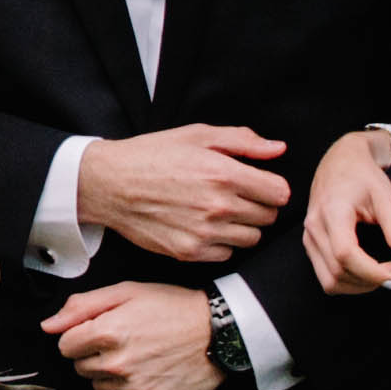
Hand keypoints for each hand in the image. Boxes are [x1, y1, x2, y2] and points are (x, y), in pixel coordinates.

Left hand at [45, 281, 223, 389]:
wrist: (219, 333)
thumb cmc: (173, 307)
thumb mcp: (127, 292)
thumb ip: (82, 306)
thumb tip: (48, 325)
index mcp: (107, 332)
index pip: (65, 345)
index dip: (81, 334)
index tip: (101, 328)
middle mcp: (117, 364)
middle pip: (80, 367)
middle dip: (94, 353)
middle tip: (124, 339)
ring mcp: (133, 387)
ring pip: (99, 386)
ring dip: (110, 373)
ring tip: (139, 354)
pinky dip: (129, 389)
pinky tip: (149, 370)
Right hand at [75, 124, 285, 264]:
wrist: (110, 184)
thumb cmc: (152, 155)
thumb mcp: (197, 135)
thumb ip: (243, 141)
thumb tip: (277, 150)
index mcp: (224, 174)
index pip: (280, 193)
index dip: (272, 186)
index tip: (260, 184)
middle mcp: (218, 206)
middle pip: (269, 217)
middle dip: (259, 205)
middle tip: (237, 195)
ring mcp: (204, 233)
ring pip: (252, 238)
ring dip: (243, 226)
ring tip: (220, 211)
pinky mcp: (189, 252)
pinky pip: (227, 254)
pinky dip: (222, 243)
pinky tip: (204, 226)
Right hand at [303, 124, 390, 297]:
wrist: (341, 160)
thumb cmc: (362, 174)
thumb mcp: (384, 195)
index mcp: (332, 212)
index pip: (345, 255)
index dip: (371, 272)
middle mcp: (314, 227)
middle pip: (337, 273)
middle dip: (370, 281)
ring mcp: (309, 237)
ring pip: (329, 281)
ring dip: (359, 286)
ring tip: (384, 274)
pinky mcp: (310, 244)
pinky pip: (326, 275)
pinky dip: (348, 282)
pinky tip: (368, 272)